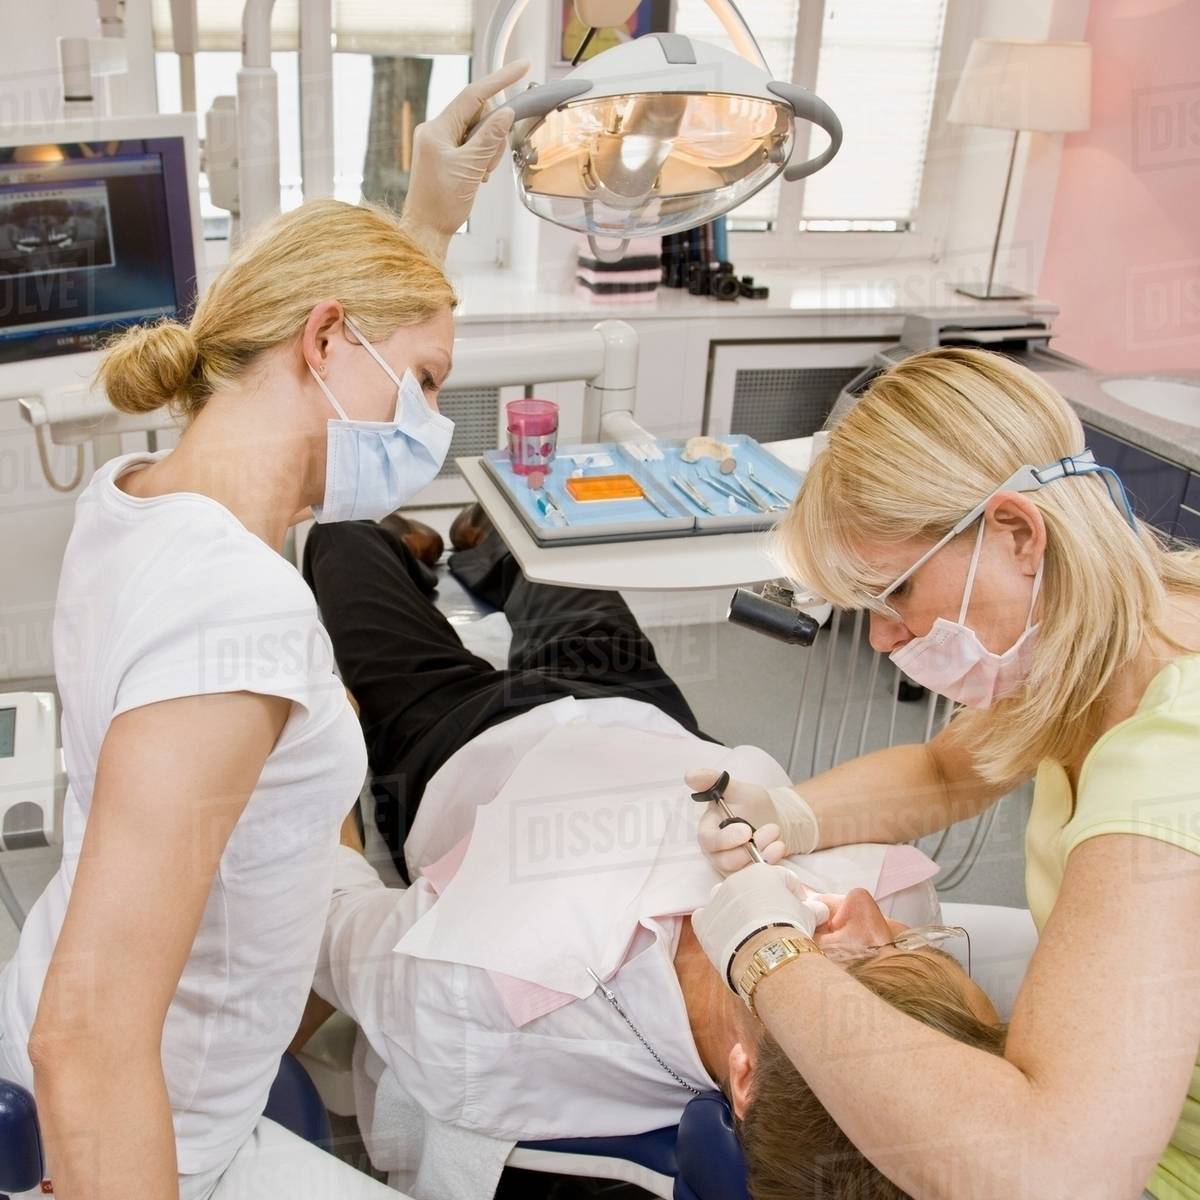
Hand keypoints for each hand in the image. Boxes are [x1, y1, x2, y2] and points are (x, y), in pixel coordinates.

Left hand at [400, 60, 529, 260]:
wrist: (426, 230)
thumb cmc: (441, 204)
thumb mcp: (470, 168)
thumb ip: (489, 138)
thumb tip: (506, 113)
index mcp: (437, 129)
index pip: (474, 95)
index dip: (500, 80)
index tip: (522, 66)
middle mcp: (437, 131)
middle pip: (479, 115)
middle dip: (492, 136)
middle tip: (487, 164)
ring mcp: (441, 143)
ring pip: (479, 132)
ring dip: (488, 152)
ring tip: (480, 175)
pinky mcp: (447, 155)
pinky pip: (473, 146)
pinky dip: (482, 159)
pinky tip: (477, 177)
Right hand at [686, 768, 818, 874]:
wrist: (774, 820)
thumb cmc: (751, 805)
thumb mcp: (736, 789)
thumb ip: (713, 781)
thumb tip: (689, 775)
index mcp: (709, 830)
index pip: (709, 841)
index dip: (725, 839)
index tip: (746, 830)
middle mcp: (716, 852)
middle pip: (724, 861)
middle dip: (748, 849)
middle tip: (771, 830)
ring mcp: (732, 866)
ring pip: (741, 871)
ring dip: (761, 855)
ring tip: (777, 837)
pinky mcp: (747, 875)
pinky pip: (756, 877)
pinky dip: (769, 864)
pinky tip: (778, 848)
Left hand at [692, 863, 829, 990]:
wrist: (765, 952)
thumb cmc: (790, 928)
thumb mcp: (810, 916)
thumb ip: (815, 908)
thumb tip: (820, 909)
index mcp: (763, 872)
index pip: (783, 879)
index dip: (795, 895)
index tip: (801, 911)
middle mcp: (736, 879)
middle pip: (753, 888)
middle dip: (764, 903)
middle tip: (775, 924)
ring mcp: (717, 898)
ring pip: (727, 899)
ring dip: (736, 910)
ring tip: (750, 932)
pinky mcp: (703, 920)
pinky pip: (707, 918)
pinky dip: (716, 926)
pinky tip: (728, 938)